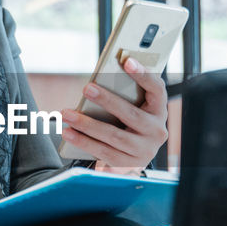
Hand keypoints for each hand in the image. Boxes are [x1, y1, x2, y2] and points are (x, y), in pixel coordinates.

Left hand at [60, 56, 168, 173]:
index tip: (127, 61)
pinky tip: (68, 132)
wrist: (136, 153)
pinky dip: (84, 141)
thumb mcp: (134, 105)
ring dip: (87, 124)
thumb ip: (125, 92)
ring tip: (67, 113)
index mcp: (159, 109)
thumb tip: (99, 81)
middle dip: (107, 100)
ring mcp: (145, 150)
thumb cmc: (130, 119)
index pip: (156, 89)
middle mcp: (157, 131)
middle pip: (131, 114)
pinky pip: (104, 152)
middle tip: (87, 88)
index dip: (143, 74)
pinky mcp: (130, 164)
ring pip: (114, 135)